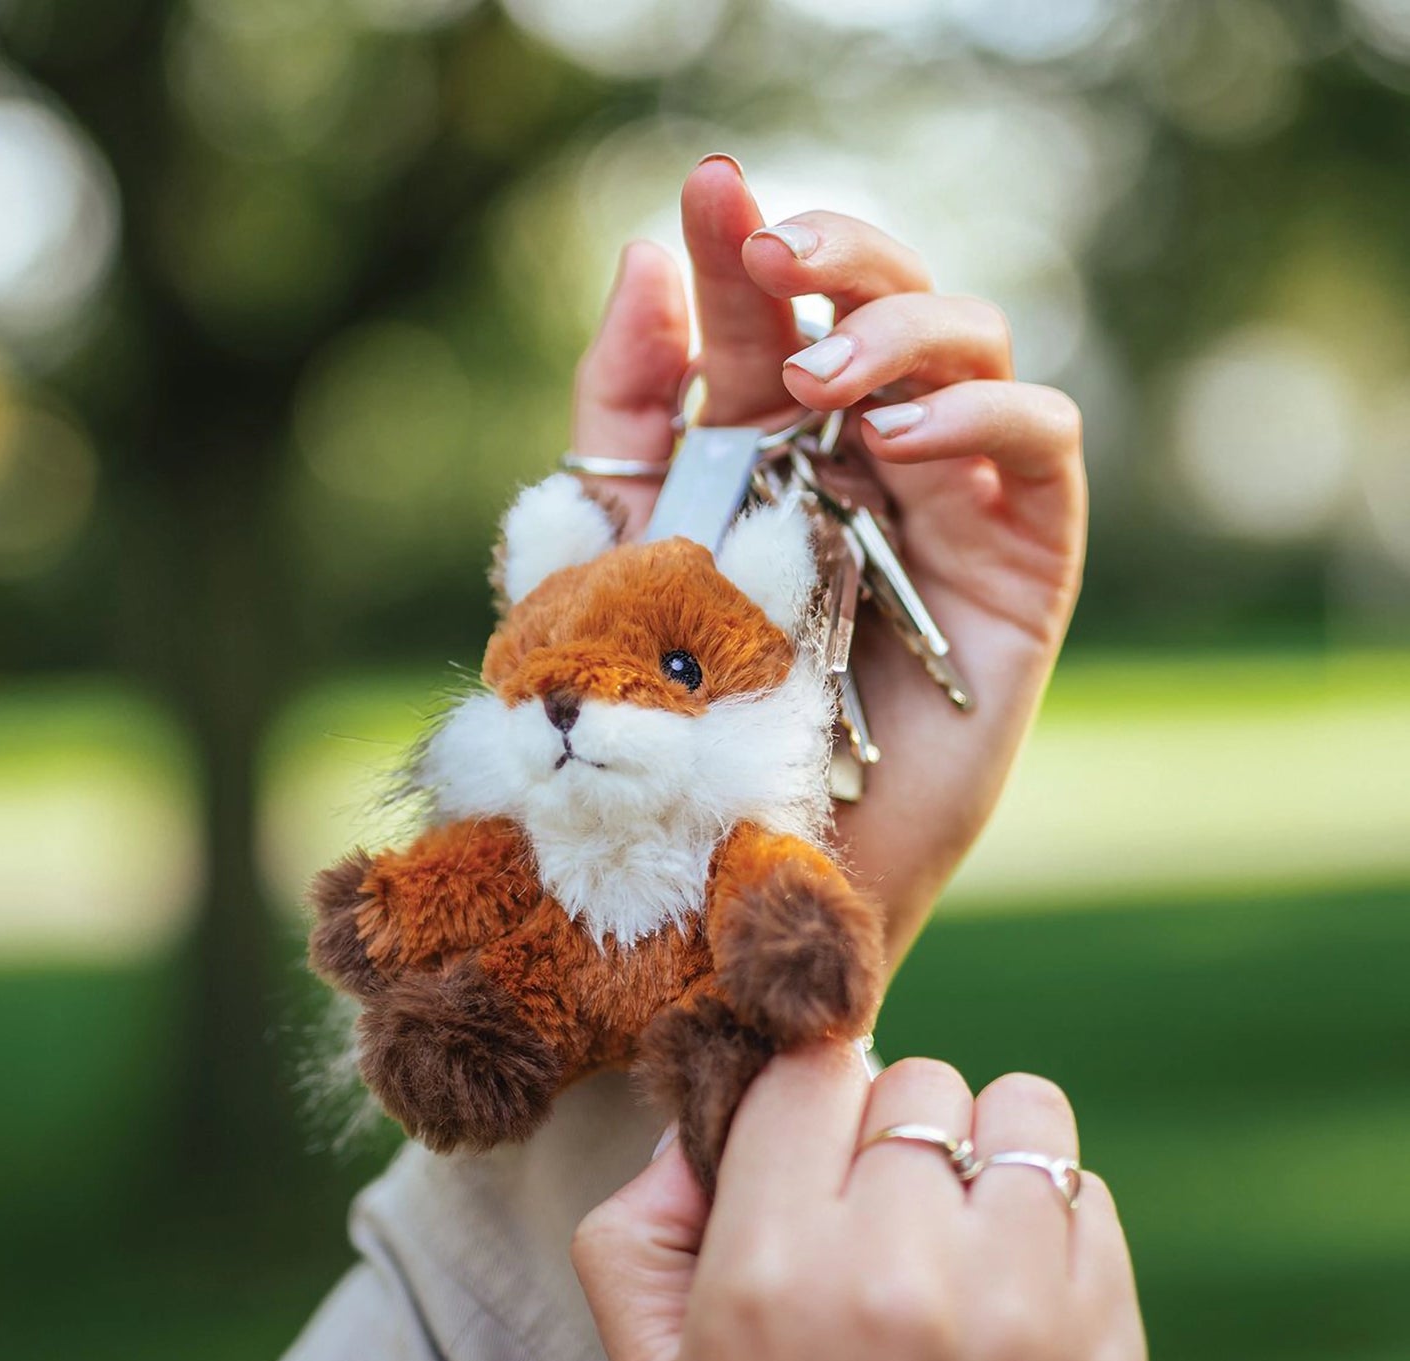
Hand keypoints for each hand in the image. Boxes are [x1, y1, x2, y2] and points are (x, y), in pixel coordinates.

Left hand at [571, 156, 1086, 958]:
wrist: (732, 874)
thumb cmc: (665, 725)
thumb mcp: (608, 550)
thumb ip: (625, 410)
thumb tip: (646, 259)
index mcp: (768, 452)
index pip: (769, 320)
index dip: (743, 249)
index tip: (707, 194)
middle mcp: (862, 464)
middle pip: (886, 305)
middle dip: (838, 258)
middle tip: (775, 257)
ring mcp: (946, 509)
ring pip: (974, 348)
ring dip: (903, 330)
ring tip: (820, 382)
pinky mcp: (1017, 572)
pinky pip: (1043, 452)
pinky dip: (986, 417)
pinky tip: (904, 443)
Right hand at [573, 1045, 1146, 1360]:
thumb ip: (639, 1230)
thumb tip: (693, 1126)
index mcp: (773, 1277)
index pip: (810, 1070)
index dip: (800, 1101)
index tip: (801, 1143)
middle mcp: (903, 1279)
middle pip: (916, 1081)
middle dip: (885, 1130)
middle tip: (870, 1209)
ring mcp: (1022, 1313)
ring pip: (1023, 1111)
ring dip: (982, 1152)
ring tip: (951, 1225)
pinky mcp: (1110, 1350)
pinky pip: (1089, 1196)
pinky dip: (1046, 1221)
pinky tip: (1004, 1291)